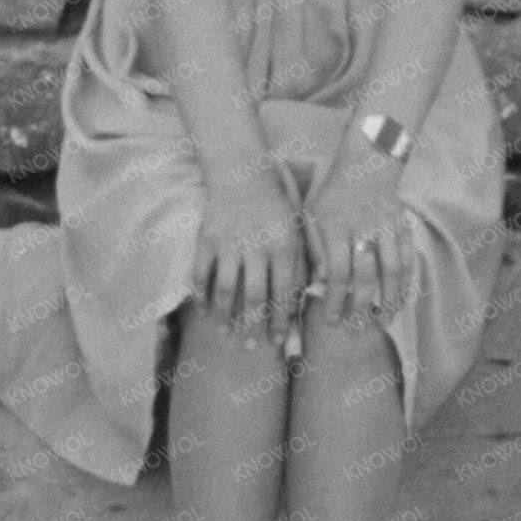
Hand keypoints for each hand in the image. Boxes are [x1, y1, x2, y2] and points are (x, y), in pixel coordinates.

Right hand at [193, 163, 305, 350]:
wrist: (242, 173)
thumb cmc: (277, 205)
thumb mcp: (300, 227)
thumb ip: (308, 259)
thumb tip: (319, 289)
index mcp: (284, 246)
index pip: (284, 292)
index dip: (280, 320)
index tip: (277, 342)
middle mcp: (257, 247)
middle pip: (254, 297)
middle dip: (253, 326)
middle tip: (251, 348)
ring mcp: (229, 243)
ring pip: (224, 289)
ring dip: (225, 316)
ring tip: (226, 334)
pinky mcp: (206, 239)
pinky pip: (200, 274)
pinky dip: (201, 295)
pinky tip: (205, 311)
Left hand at [300, 143, 415, 328]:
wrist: (366, 166)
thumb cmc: (332, 197)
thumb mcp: (311, 217)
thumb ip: (314, 249)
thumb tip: (320, 283)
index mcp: (335, 228)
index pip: (338, 272)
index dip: (336, 299)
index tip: (333, 320)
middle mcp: (363, 229)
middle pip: (366, 275)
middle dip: (361, 306)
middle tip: (356, 328)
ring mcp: (387, 229)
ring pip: (393, 270)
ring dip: (389, 300)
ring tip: (383, 322)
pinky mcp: (403, 228)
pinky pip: (409, 260)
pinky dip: (408, 283)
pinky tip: (402, 301)